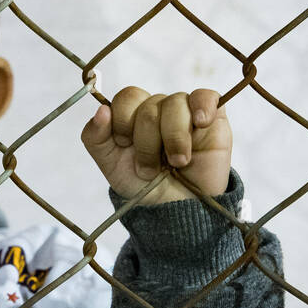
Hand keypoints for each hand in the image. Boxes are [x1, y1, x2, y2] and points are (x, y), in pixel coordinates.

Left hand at [80, 87, 230, 204]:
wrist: (176, 210)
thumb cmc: (144, 186)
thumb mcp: (110, 165)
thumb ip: (95, 137)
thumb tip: (101, 109)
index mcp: (133, 115)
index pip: (127, 97)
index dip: (124, 120)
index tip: (124, 145)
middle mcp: (159, 109)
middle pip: (150, 105)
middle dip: (147, 142)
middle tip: (150, 167)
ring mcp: (186, 112)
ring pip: (176, 103)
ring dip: (172, 138)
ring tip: (177, 162)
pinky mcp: (213, 118)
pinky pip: (206, 97)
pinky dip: (202, 107)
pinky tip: (200, 123)